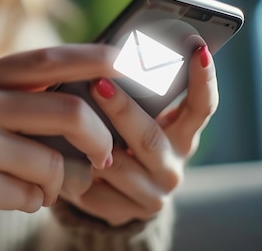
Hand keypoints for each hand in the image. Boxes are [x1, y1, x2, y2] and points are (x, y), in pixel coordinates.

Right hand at [0, 45, 118, 221]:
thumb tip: (86, 90)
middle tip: (105, 155)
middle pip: (67, 111)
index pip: (47, 59)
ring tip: (44, 185)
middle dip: (99, 137)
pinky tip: (13, 196)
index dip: (93, 59)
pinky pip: (32, 194)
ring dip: (60, 182)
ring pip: (54, 161)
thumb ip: (17, 91)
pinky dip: (34, 200)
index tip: (128, 61)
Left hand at [60, 45, 217, 225]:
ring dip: (90, 143)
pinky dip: (75, 170)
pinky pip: (94, 190)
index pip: (202, 107)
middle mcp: (172, 167)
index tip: (198, 48)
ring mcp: (151, 194)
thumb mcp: (139, 115)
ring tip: (66, 119)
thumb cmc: (123, 136)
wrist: (117, 193)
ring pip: (116, 165)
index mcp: (184, 136)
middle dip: (121, 109)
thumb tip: (111, 52)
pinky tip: (58, 154)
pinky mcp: (123, 213)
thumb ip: (137, 92)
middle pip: (149, 137)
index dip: (203, 79)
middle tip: (98, 82)